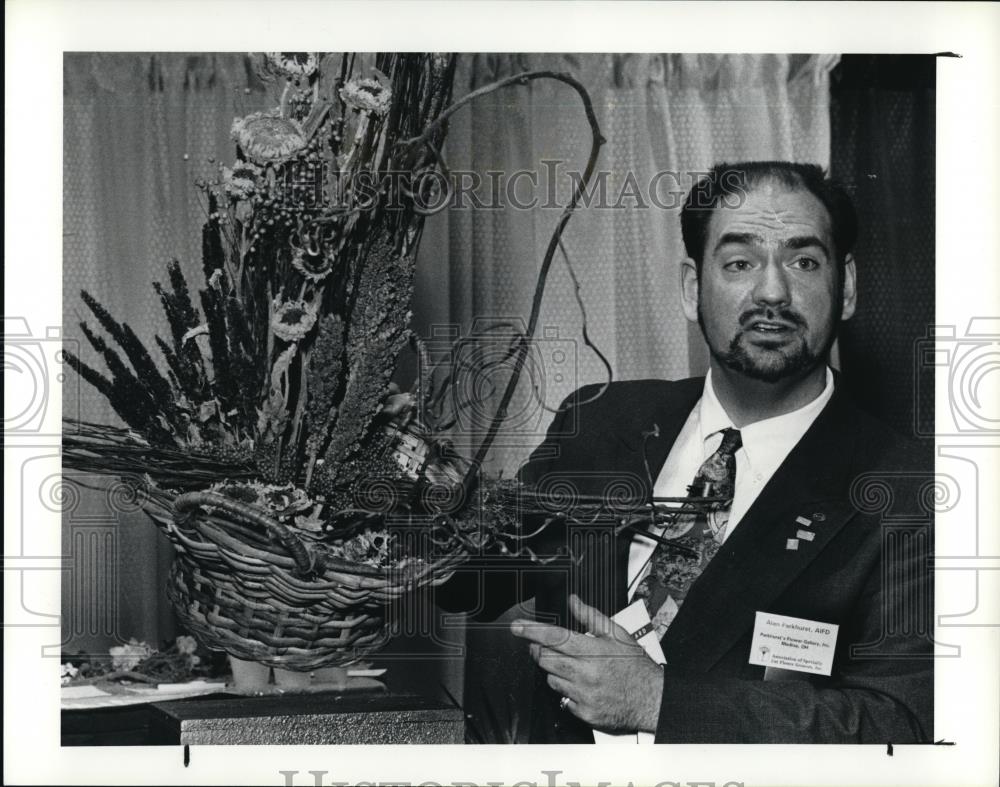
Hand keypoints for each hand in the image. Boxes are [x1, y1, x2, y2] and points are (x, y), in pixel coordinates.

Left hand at [510, 594, 663, 732]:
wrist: (652, 699)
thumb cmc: (636, 666)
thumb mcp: (617, 634)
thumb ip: (591, 616)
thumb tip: (573, 601)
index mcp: (591, 651)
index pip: (552, 637)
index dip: (530, 631)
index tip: (515, 627)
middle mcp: (584, 673)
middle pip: (544, 659)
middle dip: (539, 650)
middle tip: (544, 646)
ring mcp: (582, 695)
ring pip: (551, 679)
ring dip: (554, 670)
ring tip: (573, 666)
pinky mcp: (583, 713)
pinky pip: (562, 699)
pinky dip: (566, 690)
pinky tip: (581, 684)